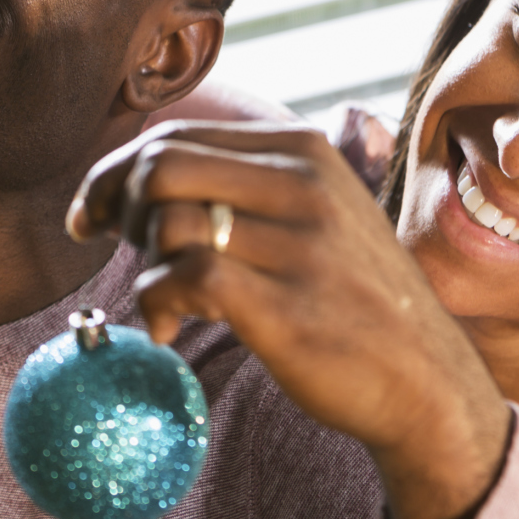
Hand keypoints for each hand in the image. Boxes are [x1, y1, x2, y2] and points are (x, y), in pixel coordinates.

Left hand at [67, 121, 511, 518]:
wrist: (428, 383)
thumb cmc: (352, 301)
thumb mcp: (317, 214)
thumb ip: (245, 184)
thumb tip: (135, 177)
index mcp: (303, 150)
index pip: (175, 135)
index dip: (114, 172)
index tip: (90, 214)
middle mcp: (303, 185)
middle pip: (159, 167)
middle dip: (119, 210)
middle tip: (126, 256)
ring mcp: (298, 245)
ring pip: (168, 222)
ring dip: (143, 265)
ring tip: (166, 301)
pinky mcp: (286, 307)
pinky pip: (182, 280)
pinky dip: (155, 306)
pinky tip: (168, 333)